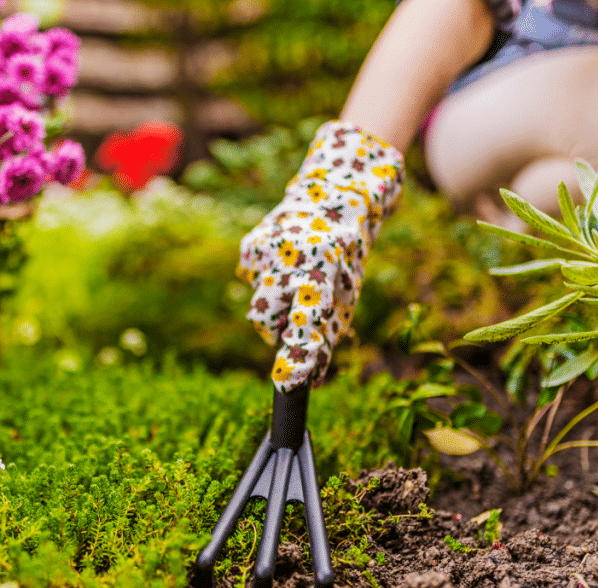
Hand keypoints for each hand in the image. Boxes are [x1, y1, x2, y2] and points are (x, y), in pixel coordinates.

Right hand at [237, 121, 404, 390]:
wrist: (334, 195)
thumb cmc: (345, 257)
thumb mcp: (348, 295)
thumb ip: (328, 337)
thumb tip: (313, 383)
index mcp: (324, 269)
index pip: (307, 320)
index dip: (299, 354)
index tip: (290, 383)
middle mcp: (291, 258)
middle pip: (265, 322)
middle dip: (277, 330)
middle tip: (297, 315)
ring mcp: (265, 250)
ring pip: (257, 306)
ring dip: (272, 308)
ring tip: (294, 285)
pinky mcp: (250, 245)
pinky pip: (250, 282)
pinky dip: (264, 282)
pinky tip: (283, 264)